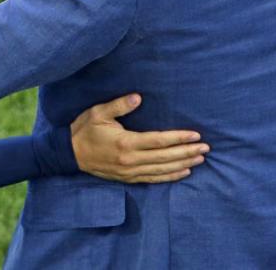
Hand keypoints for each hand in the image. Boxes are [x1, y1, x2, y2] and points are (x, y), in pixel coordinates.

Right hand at [70, 93, 208, 183]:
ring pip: (162, 170)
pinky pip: (153, 179)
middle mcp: (130, 160)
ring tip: (200, 159)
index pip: (159, 141)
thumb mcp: (98, 112)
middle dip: (187, 152)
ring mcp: (130, 171)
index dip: (179, 138)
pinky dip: (170, 177)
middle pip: (165, 157)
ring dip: (183, 165)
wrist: (69, 154)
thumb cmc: (84, 130)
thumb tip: (138, 97)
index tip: (195, 135)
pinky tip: (183, 173)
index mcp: (125, 142)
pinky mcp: (128, 178)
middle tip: (206, 148)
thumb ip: (119, 105)